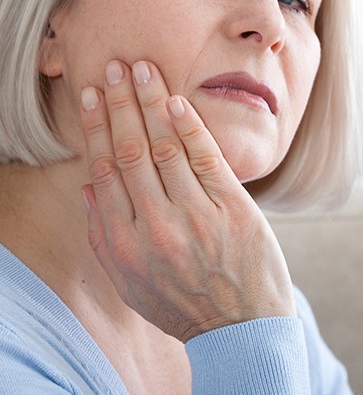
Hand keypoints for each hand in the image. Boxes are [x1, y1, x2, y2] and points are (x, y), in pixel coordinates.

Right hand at [80, 60, 295, 341]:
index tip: (91, 96)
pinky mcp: (234, 210)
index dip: (97, 128)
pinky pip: (207, 159)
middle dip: (120, 104)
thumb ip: (104, 234)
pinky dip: (190, 128)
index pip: (105, 170)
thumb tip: (88, 184)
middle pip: (132, 151)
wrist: (242, 327)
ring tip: (142, 70)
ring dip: (152, 104)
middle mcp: (157, 227)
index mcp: (126, 244)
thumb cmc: (182, 301)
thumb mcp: (130, 282)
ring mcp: (197, 216)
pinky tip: (177, 102)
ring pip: (167, 148)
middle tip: (113, 67)